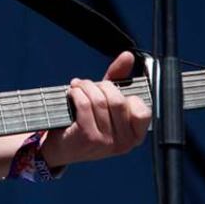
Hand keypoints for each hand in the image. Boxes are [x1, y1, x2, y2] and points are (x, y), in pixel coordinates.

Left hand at [40, 51, 150, 167]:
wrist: (62, 147)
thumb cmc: (87, 122)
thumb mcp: (107, 102)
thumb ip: (120, 79)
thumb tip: (128, 56)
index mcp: (135, 135)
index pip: (142, 110)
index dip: (125, 95)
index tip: (111, 91)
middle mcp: (124, 142)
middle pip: (117, 100)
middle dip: (100, 86)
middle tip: (88, 85)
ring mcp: (106, 142)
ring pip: (99, 100)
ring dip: (85, 87)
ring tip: (77, 87)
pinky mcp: (88, 138)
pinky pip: (84, 105)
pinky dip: (76, 93)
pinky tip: (72, 93)